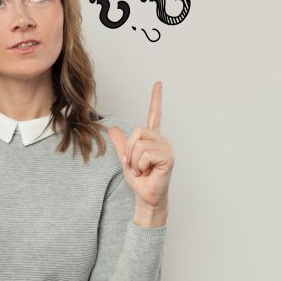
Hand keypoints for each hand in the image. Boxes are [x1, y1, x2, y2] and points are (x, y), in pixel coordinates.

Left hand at [106, 81, 174, 208]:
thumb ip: (120, 143)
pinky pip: (145, 154)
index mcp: (152, 138)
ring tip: (142, 170)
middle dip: (129, 150)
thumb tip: (112, 128)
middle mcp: (161, 140)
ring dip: (134, 161)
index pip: (155, 114)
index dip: (156, 98)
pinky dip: (141, 166)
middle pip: (137, 131)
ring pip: (139, 144)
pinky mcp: (168, 157)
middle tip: (134, 165)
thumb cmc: (139, 180)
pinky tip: (148, 172)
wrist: (145, 197)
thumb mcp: (125, 158)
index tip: (159, 83)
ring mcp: (166, 148)